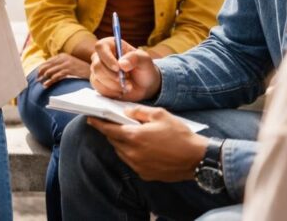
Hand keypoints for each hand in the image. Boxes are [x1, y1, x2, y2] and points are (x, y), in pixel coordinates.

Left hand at [36, 53, 90, 87]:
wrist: (93, 70)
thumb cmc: (81, 70)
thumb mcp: (70, 64)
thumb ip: (61, 65)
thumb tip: (49, 71)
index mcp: (62, 56)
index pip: (48, 62)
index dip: (41, 68)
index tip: (38, 74)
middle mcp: (63, 59)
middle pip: (47, 66)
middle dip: (41, 73)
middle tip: (37, 80)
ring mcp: (66, 64)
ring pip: (50, 71)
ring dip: (44, 78)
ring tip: (40, 83)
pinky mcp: (69, 71)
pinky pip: (56, 76)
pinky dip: (50, 81)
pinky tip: (46, 85)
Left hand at [87, 107, 207, 181]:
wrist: (196, 158)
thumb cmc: (179, 134)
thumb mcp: (159, 114)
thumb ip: (138, 112)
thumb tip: (125, 112)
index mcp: (133, 136)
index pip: (108, 130)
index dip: (97, 123)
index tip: (90, 118)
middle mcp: (132, 153)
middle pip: (114, 141)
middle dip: (112, 132)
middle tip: (112, 123)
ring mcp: (138, 166)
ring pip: (122, 152)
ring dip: (122, 143)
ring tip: (130, 134)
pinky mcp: (145, 174)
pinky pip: (132, 162)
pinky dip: (132, 154)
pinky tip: (142, 147)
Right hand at [90, 36, 161, 99]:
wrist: (144, 85)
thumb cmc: (144, 68)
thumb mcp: (145, 61)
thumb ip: (135, 58)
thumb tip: (121, 64)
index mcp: (111, 45)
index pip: (101, 47)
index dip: (107, 58)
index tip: (118, 68)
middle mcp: (101, 56)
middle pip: (97, 66)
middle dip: (112, 77)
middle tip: (127, 82)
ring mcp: (98, 69)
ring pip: (97, 78)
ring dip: (114, 86)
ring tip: (127, 86)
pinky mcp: (98, 82)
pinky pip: (98, 88)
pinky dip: (111, 92)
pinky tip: (120, 91)